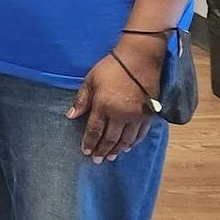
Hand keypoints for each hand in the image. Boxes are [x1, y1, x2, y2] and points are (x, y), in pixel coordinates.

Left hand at [67, 38, 162, 162]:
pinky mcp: (149, 114)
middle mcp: (120, 114)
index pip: (95, 130)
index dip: (89, 143)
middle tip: (97, 160)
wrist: (140, 59)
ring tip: (110, 157)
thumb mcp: (90, 80)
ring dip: (117, 150)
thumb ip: (82, 100)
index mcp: (104, 106)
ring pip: (126, 139)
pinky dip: (133, 143)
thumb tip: (71, 116)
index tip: (85, 152)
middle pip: (110, 138)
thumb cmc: (111, 67)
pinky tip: (128, 147)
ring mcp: (136, 116)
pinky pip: (140, 134)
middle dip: (102, 150)